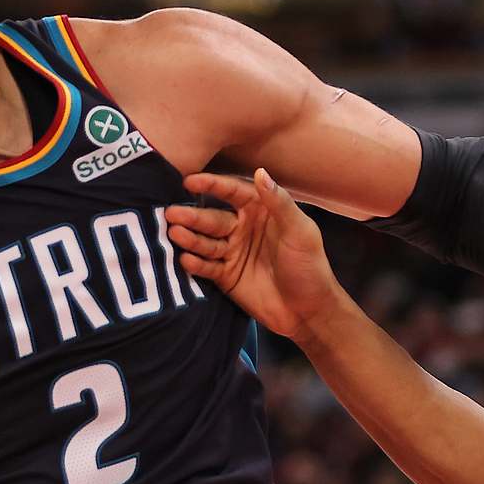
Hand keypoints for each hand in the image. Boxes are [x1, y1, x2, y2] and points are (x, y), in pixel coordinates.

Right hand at [165, 170, 343, 338]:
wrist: (308, 312)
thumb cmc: (310, 267)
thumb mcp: (300, 232)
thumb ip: (279, 204)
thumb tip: (260, 172)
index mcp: (261, 212)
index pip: (232, 192)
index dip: (211, 185)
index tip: (190, 181)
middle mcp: (243, 228)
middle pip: (212, 218)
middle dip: (193, 216)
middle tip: (172, 213)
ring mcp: (232, 252)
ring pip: (206, 241)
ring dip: (190, 238)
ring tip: (174, 233)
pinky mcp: (225, 276)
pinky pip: (207, 267)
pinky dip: (196, 263)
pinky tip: (185, 259)